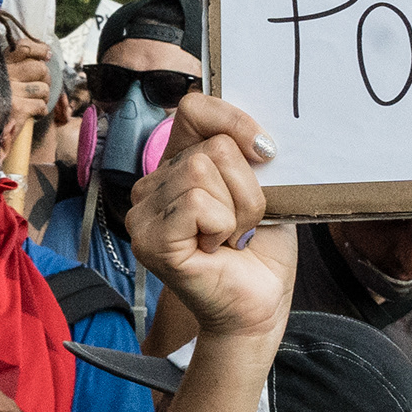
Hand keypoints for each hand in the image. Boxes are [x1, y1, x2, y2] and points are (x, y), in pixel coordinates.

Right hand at [5, 29, 51, 134]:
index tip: (47, 55)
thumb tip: (43, 56)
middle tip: (41, 87)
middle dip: (45, 79)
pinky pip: (40, 105)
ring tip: (36, 102)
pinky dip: (41, 111)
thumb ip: (12, 64)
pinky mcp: (18, 108)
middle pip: (40, 68)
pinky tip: (33, 114)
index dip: (40, 50)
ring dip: (43, 97)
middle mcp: (5, 74)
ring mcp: (12, 91)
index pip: (25, 47)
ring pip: (43, 88)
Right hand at [123, 95, 291, 339]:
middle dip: (247, 188)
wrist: (261, 302)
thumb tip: (256, 136)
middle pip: (212, 147)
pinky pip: (197, 203)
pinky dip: (222, 226)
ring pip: (204, 171)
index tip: (266, 152)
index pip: (194, 108)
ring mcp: (144, 211)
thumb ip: (250, 153)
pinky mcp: (149, 239)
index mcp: (179, 162)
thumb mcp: (266, 187)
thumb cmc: (262, 249)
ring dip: (237, 210)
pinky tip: (215, 249)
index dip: (234, 120)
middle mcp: (154, 183)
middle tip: (243, 224)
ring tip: (231, 237)